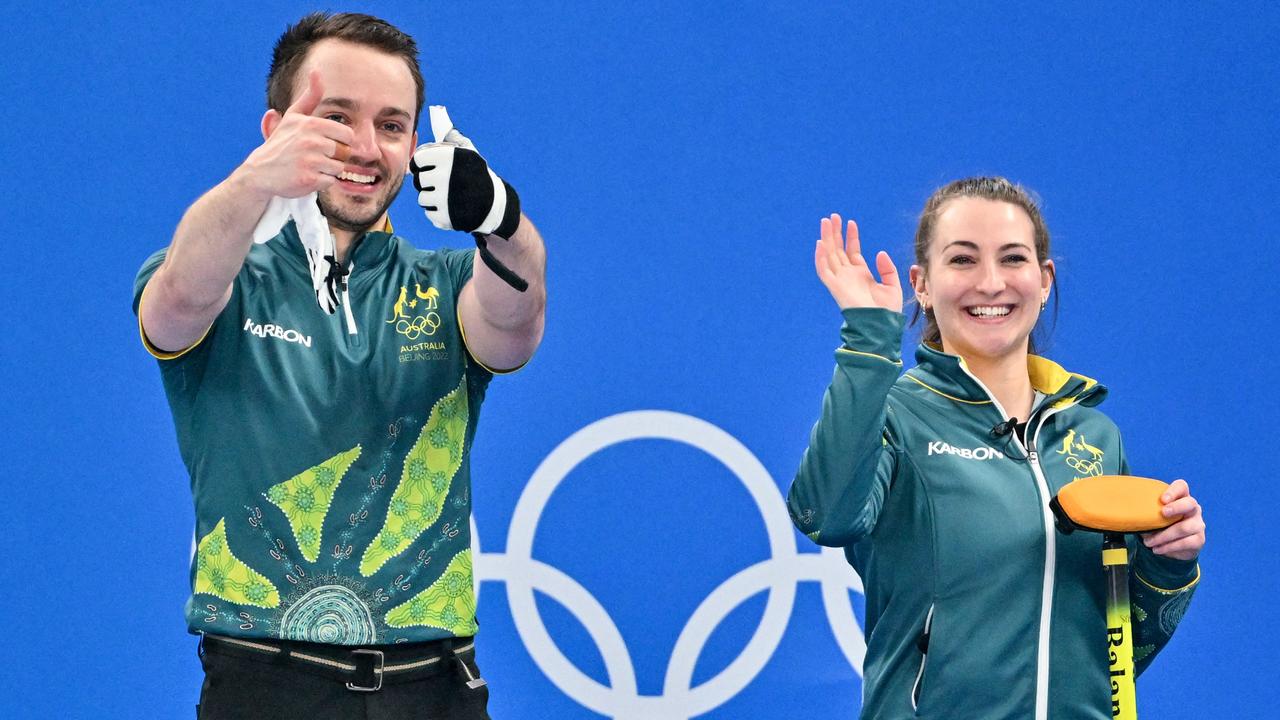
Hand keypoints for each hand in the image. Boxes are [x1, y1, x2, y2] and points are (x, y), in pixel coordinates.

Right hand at [239, 71, 353, 198]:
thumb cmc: (281, 143)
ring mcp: (310, 161)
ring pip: (338, 168)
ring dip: (327, 170)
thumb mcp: (294, 117)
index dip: (340, 142)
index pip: (348, 135)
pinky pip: (330, 181)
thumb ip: (310, 97)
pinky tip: (306, 176)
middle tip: (314, 157)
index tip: (325, 144)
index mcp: (311, 124)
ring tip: (309, 166)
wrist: (260, 171)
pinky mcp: (308, 180)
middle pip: (344, 152)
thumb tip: (316, 71)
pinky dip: (321, 182)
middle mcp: (311, 141)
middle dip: (334, 157)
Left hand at [411, 108, 520, 239]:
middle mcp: (446, 176)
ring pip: (422, 198)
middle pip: (418, 180)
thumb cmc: (476, 173)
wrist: (494, 204)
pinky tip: (451, 207)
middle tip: (442, 184)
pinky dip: (438, 212)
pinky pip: (429, 213)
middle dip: (427, 182)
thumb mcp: (467, 151)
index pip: (417, 159)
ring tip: (447, 196)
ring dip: (432, 198)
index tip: (429, 168)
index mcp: (448, 157)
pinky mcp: (446, 217)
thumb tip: (438, 112)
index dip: (422, 164)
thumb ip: (449, 135)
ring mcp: (445, 198)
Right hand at [814, 213, 902, 311]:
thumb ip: (887, 268)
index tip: (851, 222)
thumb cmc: (887, 310)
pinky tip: (820, 244)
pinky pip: (824, 271)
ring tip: (826, 222)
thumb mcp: (892, 284)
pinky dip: (820, 258)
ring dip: (826, 239)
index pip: (852, 251)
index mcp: (861, 274)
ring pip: (829, 255)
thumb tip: (879, 252)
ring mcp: (840, 280)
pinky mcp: (835, 287)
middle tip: (833, 217)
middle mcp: (848, 275)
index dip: (851, 237)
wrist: (881, 325)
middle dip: (835, 233)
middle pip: (838, 250)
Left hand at [1141, 479, 1204, 561]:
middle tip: (1162, 513)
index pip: (1181, 487)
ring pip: (1184, 527)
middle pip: (1189, 503)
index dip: (1173, 491)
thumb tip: (1130, 513)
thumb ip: (1146, 512)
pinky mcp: (1199, 539)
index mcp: (1180, 498)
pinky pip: (1185, 543)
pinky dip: (1168, 547)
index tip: (1163, 499)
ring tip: (1148, 542)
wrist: (1172, 546)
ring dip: (1163, 536)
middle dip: (1176, 507)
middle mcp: (1192, 509)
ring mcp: (1198, 524)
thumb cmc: (1159, 525)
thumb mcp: (1152, 517)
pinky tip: (1157, 549)